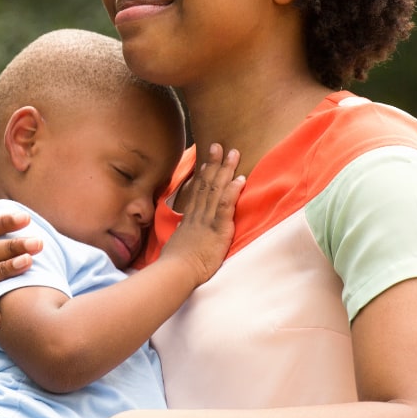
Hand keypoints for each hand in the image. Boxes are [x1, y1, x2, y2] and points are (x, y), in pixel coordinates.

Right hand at [161, 143, 244, 283]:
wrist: (177, 271)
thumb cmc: (175, 264)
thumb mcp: (176, 243)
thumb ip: (182, 234)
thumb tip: (181, 229)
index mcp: (190, 218)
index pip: (197, 191)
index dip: (202, 175)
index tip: (206, 162)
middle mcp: (198, 214)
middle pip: (207, 183)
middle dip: (214, 163)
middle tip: (219, 146)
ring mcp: (208, 219)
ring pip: (217, 188)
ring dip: (226, 170)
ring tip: (234, 153)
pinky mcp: (218, 228)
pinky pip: (226, 205)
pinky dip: (233, 190)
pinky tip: (240, 179)